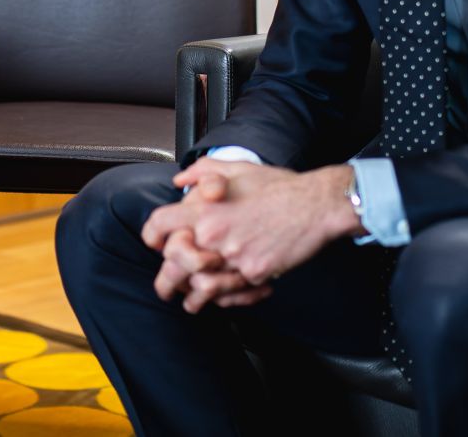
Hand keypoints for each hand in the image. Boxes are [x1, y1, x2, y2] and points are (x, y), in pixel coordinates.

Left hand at [172, 160, 358, 286]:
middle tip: (167, 287)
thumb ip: (203, 172)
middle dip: (167, 280)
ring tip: (192, 300)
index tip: (155, 243)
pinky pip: (233, 292)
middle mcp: (216, 236)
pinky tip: (228, 294)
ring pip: (201, 288)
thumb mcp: (237, 168)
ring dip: (194, 296)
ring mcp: (236, 258)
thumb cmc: (278, 186)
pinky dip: (229, 296)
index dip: (152, 235)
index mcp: (207, 209)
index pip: (161, 224)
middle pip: (175, 266)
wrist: (315, 205)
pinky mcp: (256, 273)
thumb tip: (179, 180)